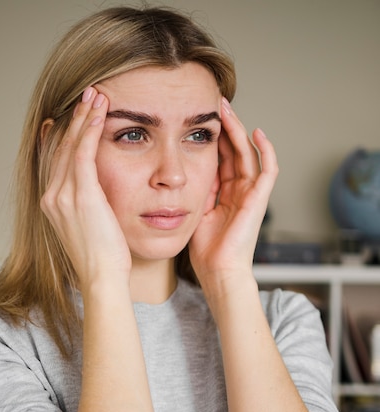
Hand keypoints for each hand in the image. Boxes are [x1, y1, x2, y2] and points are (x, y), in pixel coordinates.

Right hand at [40, 87, 131, 291]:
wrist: (101, 278)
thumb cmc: (102, 260)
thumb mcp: (90, 229)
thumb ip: (88, 208)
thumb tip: (98, 199)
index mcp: (53, 205)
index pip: (57, 161)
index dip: (67, 135)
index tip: (74, 116)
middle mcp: (52, 197)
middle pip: (62, 148)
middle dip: (75, 119)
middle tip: (88, 94)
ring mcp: (63, 196)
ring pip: (72, 146)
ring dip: (84, 117)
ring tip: (96, 95)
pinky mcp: (81, 196)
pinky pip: (84, 154)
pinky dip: (91, 130)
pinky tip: (99, 113)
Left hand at [189, 98, 277, 288]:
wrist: (218, 271)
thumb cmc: (205, 251)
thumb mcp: (193, 212)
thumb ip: (194, 190)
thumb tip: (180, 171)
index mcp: (223, 194)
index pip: (220, 158)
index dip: (212, 138)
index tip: (199, 119)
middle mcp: (239, 191)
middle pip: (234, 151)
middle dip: (225, 127)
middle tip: (214, 104)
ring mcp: (251, 194)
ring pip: (248, 154)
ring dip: (239, 131)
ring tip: (227, 109)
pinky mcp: (259, 200)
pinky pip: (268, 170)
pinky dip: (266, 150)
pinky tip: (256, 132)